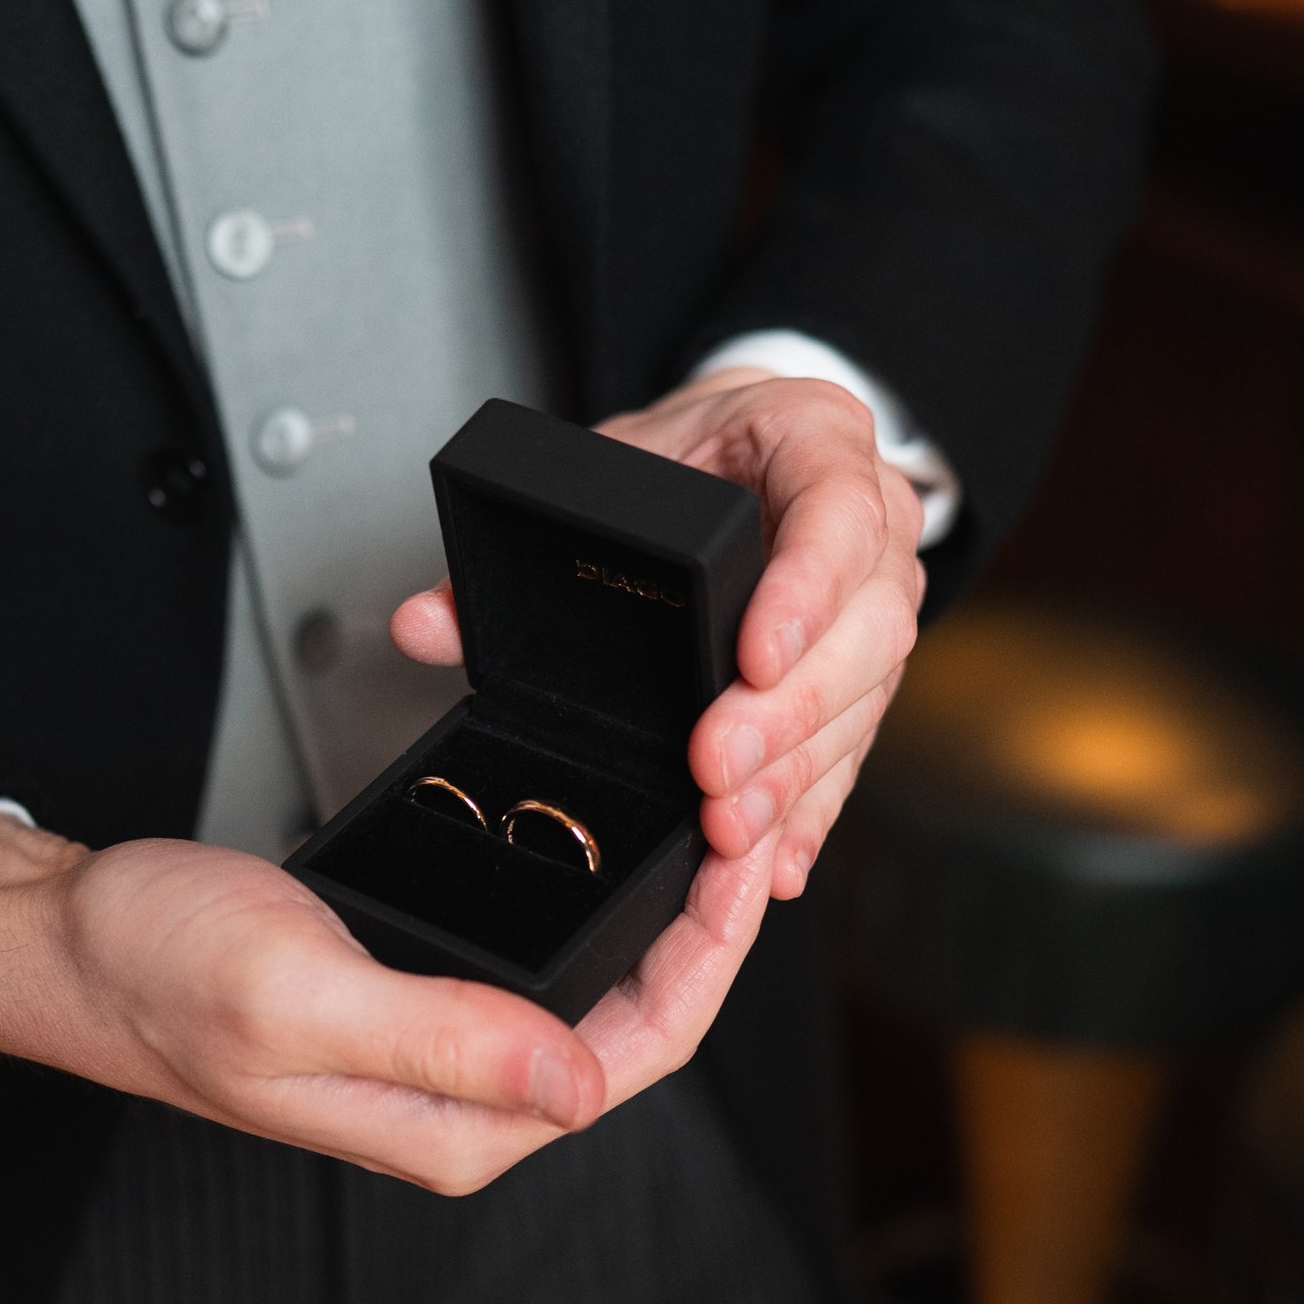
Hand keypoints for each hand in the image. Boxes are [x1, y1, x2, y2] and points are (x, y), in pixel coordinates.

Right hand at [0, 806, 775, 1193]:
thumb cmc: (153, 970)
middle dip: (705, 927)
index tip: (743, 855)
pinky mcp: (418, 1005)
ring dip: (662, 916)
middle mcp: (459, 1106)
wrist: (63, 939)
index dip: (710, 959)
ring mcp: (441, 1058)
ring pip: (597, 994)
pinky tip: (618, 853)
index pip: (638, 1056)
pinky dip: (596, 906)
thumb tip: (580, 1086)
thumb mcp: (301, 995)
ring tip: (710, 820)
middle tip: (745, 810)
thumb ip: (444, 1041)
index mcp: (452, 1127)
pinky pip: (543, 964)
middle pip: (637, 1028)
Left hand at [391, 370, 925, 900]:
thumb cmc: (685, 454)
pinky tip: (772, 863)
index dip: (805, 590)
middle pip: (863, 628)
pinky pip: (849, 752)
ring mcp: (876, 606)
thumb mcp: (606, 468)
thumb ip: (517, 545)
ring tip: (730, 834)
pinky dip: (806, 812)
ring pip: (862, 701)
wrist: (742, 457)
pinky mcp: (864, 679)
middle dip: (786, 715)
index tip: (754, 657)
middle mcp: (872, 525)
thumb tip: (427, 625)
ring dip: (793, 778)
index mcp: (816, 440)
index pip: (836, 510)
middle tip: (718, 771)